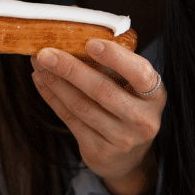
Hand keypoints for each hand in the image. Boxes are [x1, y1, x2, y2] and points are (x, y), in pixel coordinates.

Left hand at [31, 39, 164, 194]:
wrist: (128, 157)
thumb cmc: (128, 107)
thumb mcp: (134, 87)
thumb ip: (115, 66)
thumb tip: (76, 36)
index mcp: (155, 95)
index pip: (139, 73)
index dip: (115, 57)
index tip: (89, 42)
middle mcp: (142, 119)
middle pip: (102, 90)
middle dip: (70, 69)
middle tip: (46, 53)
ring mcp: (121, 138)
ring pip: (81, 106)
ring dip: (55, 82)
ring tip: (39, 64)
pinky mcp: (98, 151)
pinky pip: (70, 119)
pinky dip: (52, 97)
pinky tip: (42, 81)